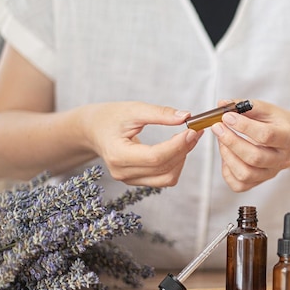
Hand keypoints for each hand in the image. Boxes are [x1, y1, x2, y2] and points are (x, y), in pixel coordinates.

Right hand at [81, 101, 202, 186]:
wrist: (93, 129)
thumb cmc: (110, 117)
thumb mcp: (133, 109)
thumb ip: (160, 113)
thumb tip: (185, 116)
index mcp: (117, 154)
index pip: (155, 157)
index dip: (178, 145)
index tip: (192, 130)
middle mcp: (123, 172)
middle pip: (164, 168)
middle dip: (184, 149)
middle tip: (195, 130)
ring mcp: (130, 179)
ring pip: (168, 177)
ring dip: (182, 158)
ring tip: (188, 138)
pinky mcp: (138, 180)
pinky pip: (164, 178)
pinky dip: (176, 164)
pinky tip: (178, 147)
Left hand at [211, 99, 289, 191]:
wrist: (282, 136)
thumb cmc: (272, 121)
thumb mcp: (263, 108)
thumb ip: (243, 106)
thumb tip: (222, 105)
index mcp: (288, 138)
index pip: (266, 135)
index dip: (244, 126)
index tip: (227, 117)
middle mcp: (282, 159)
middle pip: (255, 158)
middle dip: (231, 142)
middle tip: (218, 128)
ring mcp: (271, 173)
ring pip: (246, 174)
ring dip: (227, 156)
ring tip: (221, 140)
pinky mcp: (259, 182)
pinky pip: (239, 185)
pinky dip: (227, 171)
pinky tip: (226, 155)